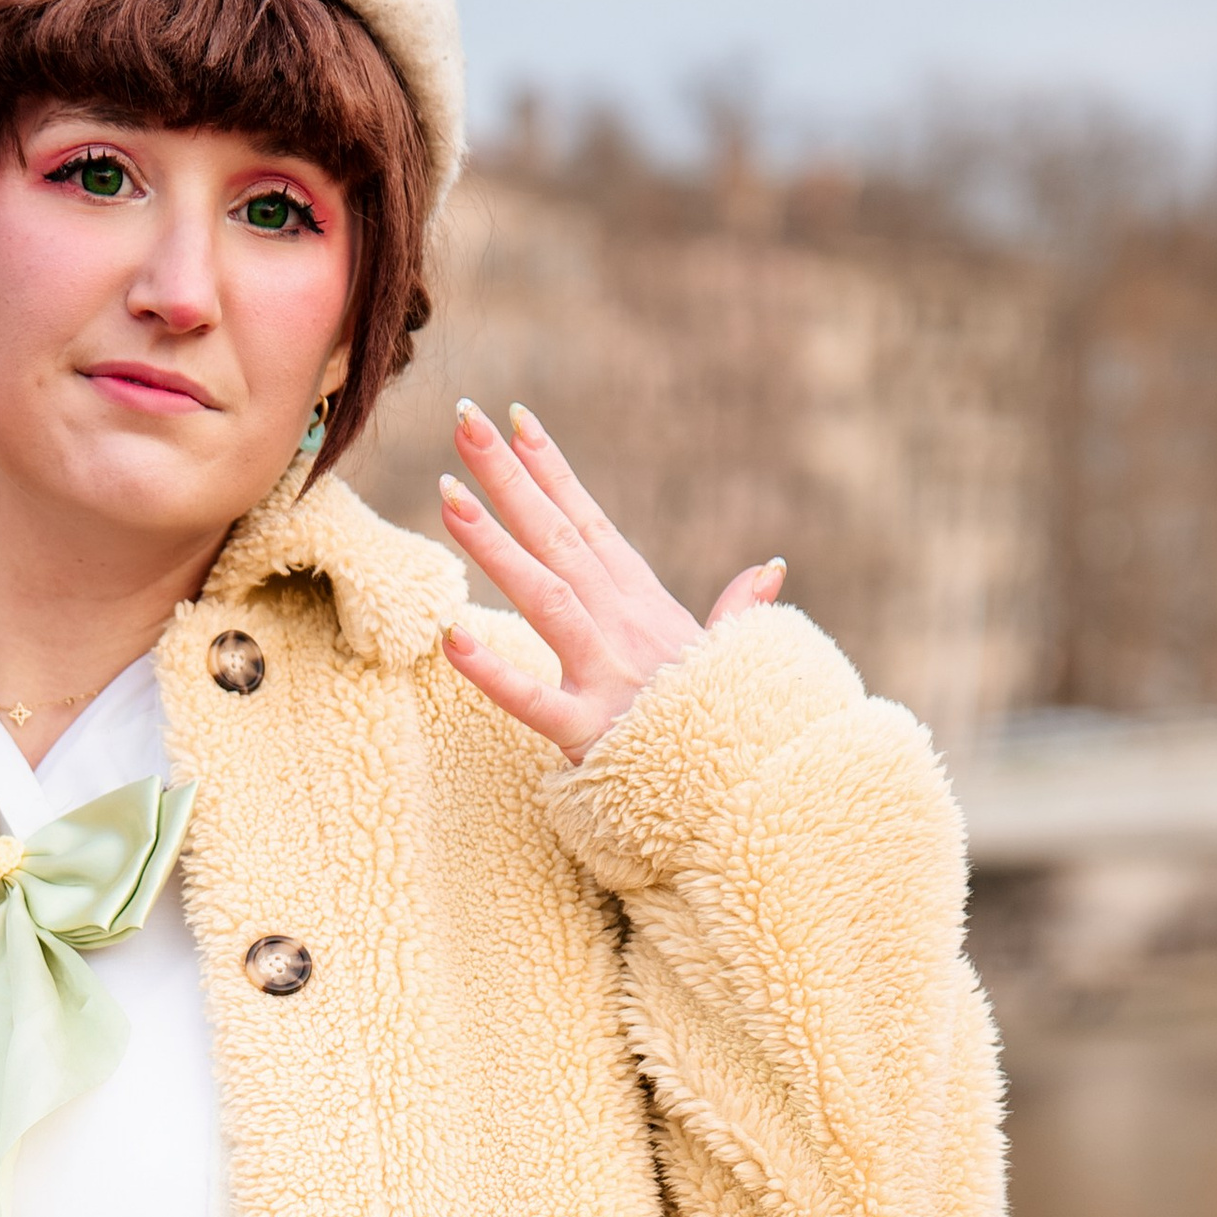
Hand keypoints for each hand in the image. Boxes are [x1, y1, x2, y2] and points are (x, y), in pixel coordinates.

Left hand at [436, 398, 786, 765]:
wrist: (751, 796)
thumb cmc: (732, 730)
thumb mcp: (736, 661)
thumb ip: (741, 612)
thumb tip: (770, 569)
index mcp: (646, 606)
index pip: (590, 523)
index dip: (552, 470)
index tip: (516, 420)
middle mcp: (623, 626)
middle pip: (558, 538)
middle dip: (510, 477)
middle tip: (465, 421)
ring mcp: (606, 675)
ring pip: (545, 596)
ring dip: (496, 545)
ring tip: (447, 497)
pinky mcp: (589, 732)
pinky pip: (533, 700)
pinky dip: (492, 670)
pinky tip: (450, 637)